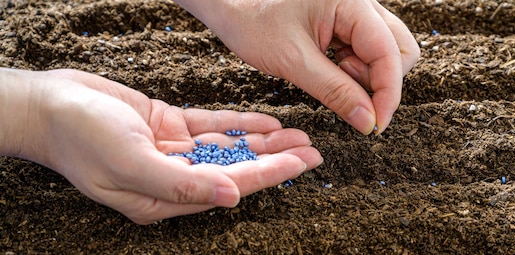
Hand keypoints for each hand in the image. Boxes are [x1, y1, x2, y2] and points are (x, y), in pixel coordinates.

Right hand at [2, 68, 321, 223]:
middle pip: (237, 169)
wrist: (49, 105)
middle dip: (276, 161)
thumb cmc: (80, 139)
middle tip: (313, 151)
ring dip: (264, 142)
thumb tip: (231, 197)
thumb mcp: (129, 164)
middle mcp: (173, 178)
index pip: (230, 186)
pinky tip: (267, 123)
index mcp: (164, 199)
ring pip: (230, 148)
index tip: (302, 165)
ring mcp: (173, 152)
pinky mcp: (169, 126)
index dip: (269, 175)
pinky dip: (240, 125)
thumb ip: (181, 184)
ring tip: (299, 136)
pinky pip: (213, 127)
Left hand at [175, 0, 419, 133]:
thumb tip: (368, 121)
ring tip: (327, 74)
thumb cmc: (253, 21)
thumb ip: (335, 91)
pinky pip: (368, 51)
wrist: (230, 3)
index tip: (375, 126)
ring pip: (387, 53)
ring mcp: (357, 12)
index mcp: (352, 1)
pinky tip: (328, 68)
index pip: (391, 53)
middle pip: (399, 51)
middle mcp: (362, 3)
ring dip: (365, 76)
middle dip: (379, 81)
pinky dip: (353, 69)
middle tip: (343, 90)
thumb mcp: (293, 61)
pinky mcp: (348, 22)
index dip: (387, 94)